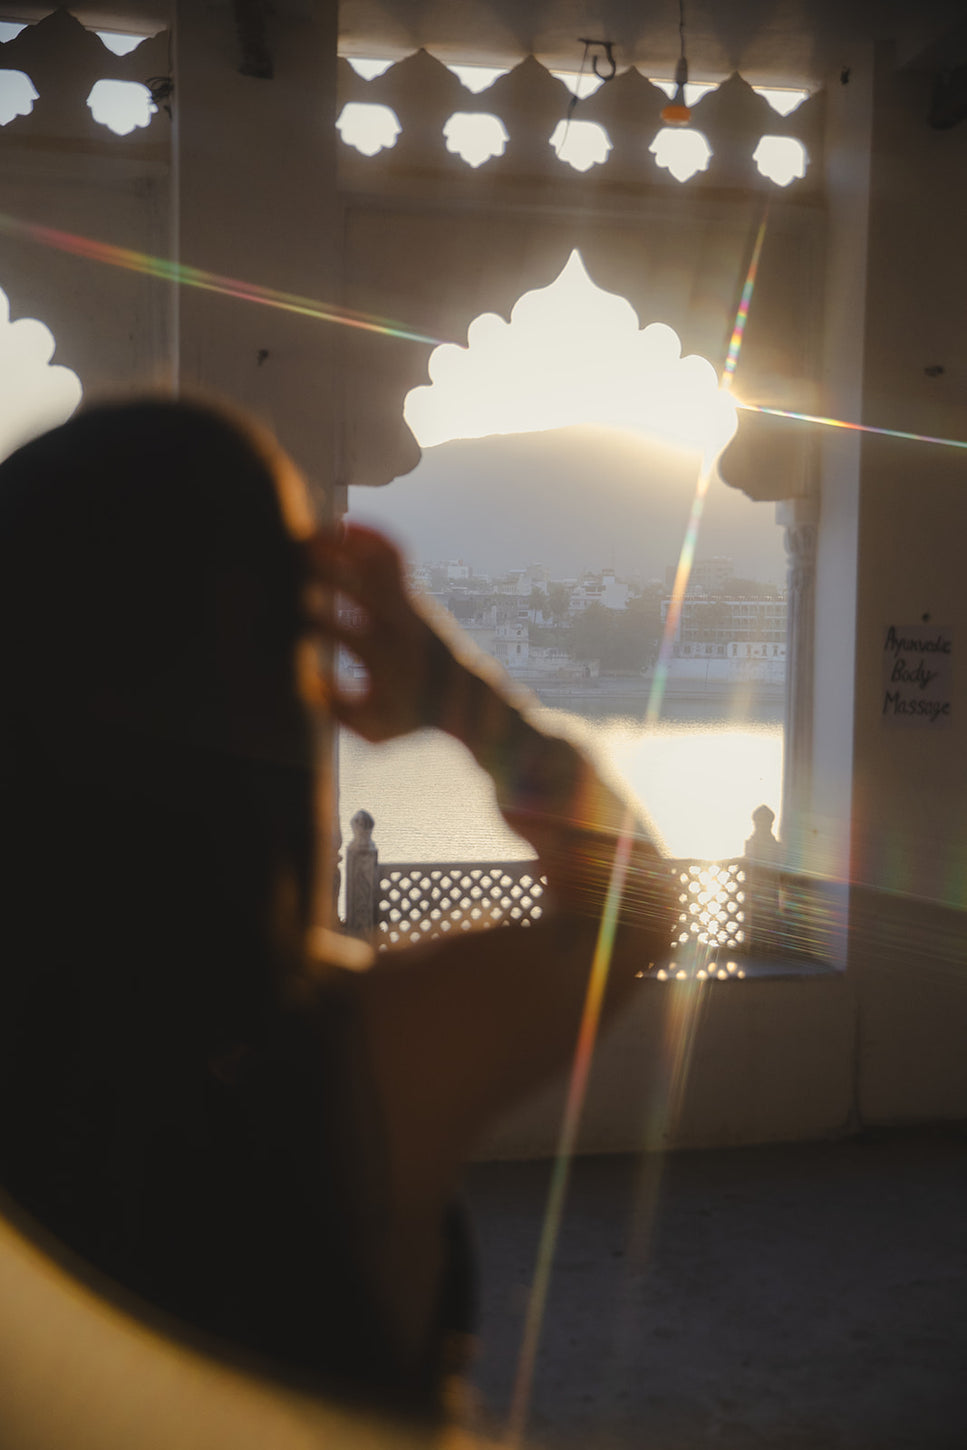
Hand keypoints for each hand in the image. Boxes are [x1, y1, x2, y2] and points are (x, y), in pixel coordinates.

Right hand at [304, 523, 452, 742]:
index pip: (346, 633)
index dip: (317, 621)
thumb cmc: (410, 714)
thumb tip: (304, 679)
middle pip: (362, 586)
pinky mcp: (410, 593)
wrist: (461, 697)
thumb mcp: (373, 729)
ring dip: (345, 544)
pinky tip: (344, 528)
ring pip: (378, 561)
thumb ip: (337, 709)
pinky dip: (370, 537)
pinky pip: (392, 556)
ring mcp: (407, 604)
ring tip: (311, 534)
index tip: (295, 621)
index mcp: (385, 661)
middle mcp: (398, 626)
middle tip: (291, 559)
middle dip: (327, 571)